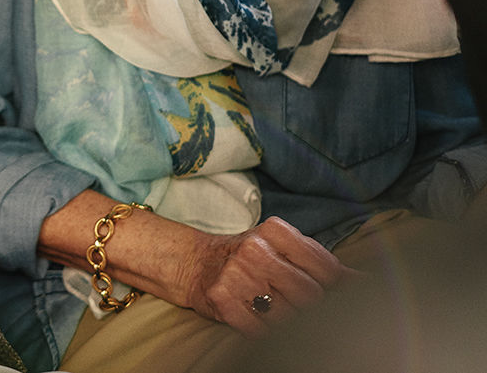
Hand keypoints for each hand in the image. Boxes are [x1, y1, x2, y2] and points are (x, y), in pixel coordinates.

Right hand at [183, 216, 354, 336]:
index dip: (334, 288)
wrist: (195, 262)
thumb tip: (366, 281)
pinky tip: (257, 318)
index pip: (327, 270)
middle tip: (295, 301)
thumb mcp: (284, 247)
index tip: (328, 292)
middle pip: (311, 296)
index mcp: (275, 231)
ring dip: (287, 320)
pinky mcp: (221, 299)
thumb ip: (323, 263)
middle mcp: (255, 250)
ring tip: (273, 307)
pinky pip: (261, 331)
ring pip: (288, 317)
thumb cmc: (249, 256)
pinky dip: (265, 332)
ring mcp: (236, 275)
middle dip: (309, 306)